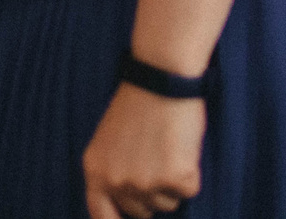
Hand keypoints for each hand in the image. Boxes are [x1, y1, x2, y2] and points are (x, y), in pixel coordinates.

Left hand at [82, 84, 204, 217]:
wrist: (162, 79)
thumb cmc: (140, 105)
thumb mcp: (110, 140)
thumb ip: (112, 171)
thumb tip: (126, 206)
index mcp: (95, 169)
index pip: (100, 214)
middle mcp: (116, 180)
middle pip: (140, 212)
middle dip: (151, 195)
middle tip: (156, 160)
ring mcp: (145, 182)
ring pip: (166, 204)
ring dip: (171, 183)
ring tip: (166, 147)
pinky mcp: (174, 178)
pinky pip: (189, 192)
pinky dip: (191, 173)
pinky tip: (182, 147)